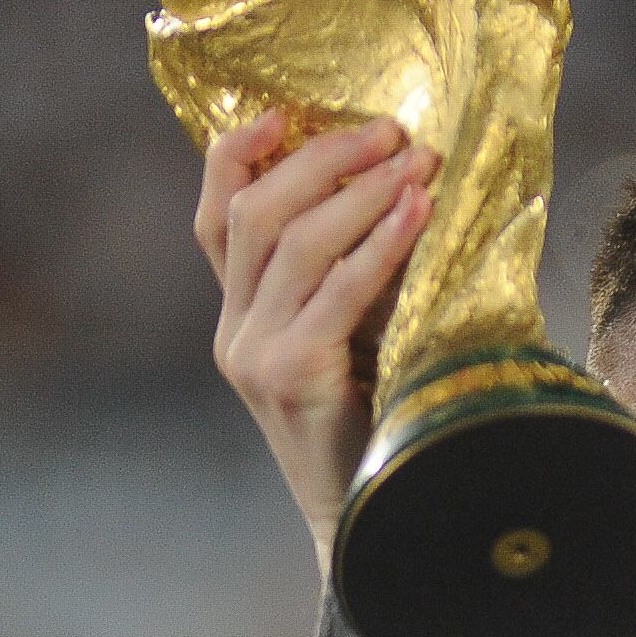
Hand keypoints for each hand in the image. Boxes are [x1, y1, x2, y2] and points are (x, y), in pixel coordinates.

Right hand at [197, 113, 434, 563]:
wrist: (370, 525)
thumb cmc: (378, 428)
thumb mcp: (355, 342)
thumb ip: (353, 283)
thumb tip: (407, 187)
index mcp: (239, 318)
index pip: (216, 217)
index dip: (240, 155)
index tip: (286, 111)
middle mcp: (234, 331)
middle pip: (254, 213)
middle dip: (322, 158)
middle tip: (389, 131)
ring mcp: (254, 355)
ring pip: (291, 241)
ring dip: (359, 190)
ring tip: (414, 161)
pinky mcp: (289, 377)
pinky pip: (334, 289)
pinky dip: (379, 241)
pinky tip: (418, 212)